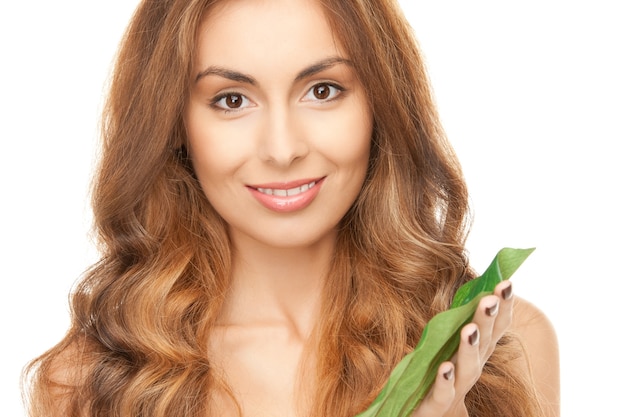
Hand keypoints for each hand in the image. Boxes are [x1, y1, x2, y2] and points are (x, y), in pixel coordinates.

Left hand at [410, 280, 513, 416]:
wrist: (418, 412)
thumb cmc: (434, 375)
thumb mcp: (445, 344)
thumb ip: (456, 320)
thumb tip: (468, 288)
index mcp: (474, 353)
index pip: (494, 328)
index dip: (503, 308)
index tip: (506, 282)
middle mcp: (470, 369)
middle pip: (484, 343)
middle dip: (488, 320)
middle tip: (491, 298)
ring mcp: (455, 388)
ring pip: (468, 368)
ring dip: (470, 348)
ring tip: (470, 329)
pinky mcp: (435, 405)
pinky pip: (442, 394)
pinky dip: (446, 381)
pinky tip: (445, 368)